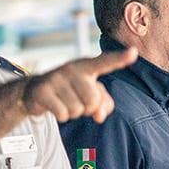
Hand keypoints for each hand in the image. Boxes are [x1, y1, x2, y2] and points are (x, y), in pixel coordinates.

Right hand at [22, 48, 136, 122]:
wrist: (34, 91)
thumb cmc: (70, 91)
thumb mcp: (89, 95)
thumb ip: (103, 104)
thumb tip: (100, 115)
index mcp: (86, 66)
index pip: (106, 63)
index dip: (120, 59)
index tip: (134, 52)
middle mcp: (72, 68)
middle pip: (93, 101)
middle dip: (86, 108)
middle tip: (75, 99)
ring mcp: (56, 78)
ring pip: (77, 110)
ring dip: (72, 112)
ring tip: (64, 101)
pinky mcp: (43, 90)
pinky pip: (63, 114)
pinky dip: (61, 116)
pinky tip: (54, 106)